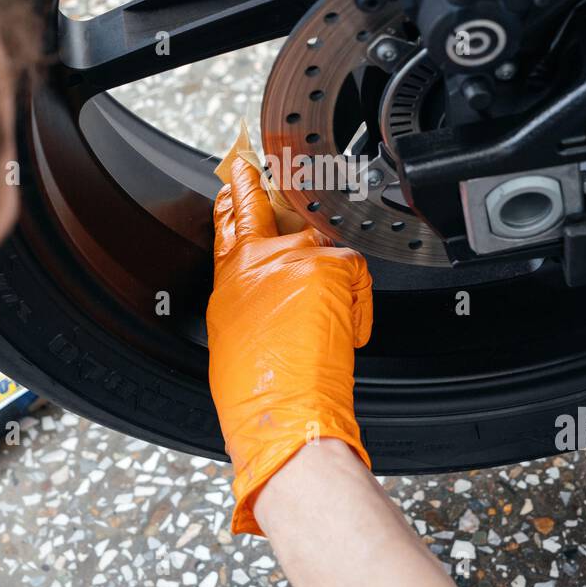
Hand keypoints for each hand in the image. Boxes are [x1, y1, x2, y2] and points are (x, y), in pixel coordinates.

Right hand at [208, 155, 373, 534]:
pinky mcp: (329, 267)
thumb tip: (263, 283)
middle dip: (277, 198)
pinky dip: (356, 295)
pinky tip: (345, 323)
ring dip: (328, 267)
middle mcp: (258, 258)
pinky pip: (353, 265)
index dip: (236, 191)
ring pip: (321, 239)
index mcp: (229, 275)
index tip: (239, 173)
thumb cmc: (257, 390)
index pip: (230, 218)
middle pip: (272, 208)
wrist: (283, 413)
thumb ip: (246, 292)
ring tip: (326, 307)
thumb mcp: (231, 332)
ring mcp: (295, 258)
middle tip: (278, 186)